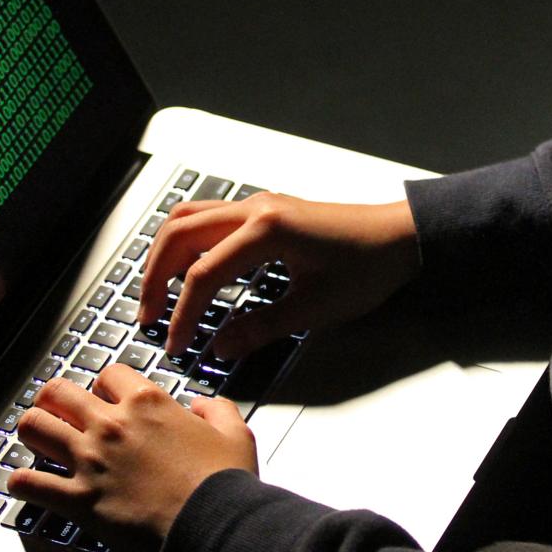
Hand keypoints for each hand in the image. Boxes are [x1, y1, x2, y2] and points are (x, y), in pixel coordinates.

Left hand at [8, 364, 257, 551]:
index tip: (107, 396)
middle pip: (58, 392)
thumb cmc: (224, 484)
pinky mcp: (78, 499)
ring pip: (34, 427)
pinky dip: (22, 483)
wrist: (212, 528)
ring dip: (33, 432)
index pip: (109, 373)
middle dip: (55, 399)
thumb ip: (218, 410)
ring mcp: (89, 461)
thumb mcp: (237, 434)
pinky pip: (29, 484)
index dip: (106, 384)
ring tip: (38, 439)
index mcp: (147, 403)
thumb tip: (204, 405)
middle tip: (58, 410)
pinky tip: (26, 484)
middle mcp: (111, 425)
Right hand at [138, 193, 419, 359]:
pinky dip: (187, 243)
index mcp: (267, 232)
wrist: (402, 236)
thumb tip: (221, 346)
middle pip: (180, 235)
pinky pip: (208, 218)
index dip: (183, 314)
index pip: (203, 275)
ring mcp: (258, 205)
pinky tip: (188, 271)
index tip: (175, 343)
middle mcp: (255, 210)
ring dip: (166, 254)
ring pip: (188, 218)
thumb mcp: (317, 308)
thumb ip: (263, 328)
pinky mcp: (265, 210)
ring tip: (159, 293)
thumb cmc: (370, 266)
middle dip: (156, 278)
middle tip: (149, 317)